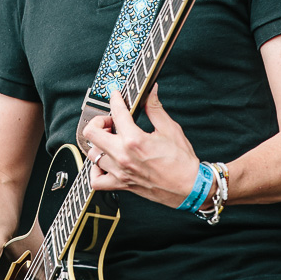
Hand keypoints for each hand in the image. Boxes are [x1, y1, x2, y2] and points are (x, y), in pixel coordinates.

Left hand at [82, 84, 199, 207]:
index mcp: (135, 140)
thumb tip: (150, 92)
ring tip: (109, 140)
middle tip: (110, 121)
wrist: (189, 187)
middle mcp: (123, 156)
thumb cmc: (182, 162)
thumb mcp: (170, 129)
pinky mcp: (122, 184)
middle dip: (99, 121)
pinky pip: (96, 180)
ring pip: (92, 154)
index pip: (116, 113)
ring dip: (98, 144)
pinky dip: (95, 171)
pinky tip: (105, 163)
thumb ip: (155, 108)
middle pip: (91, 133)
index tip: (116, 96)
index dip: (115, 99)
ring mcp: (120, 172)